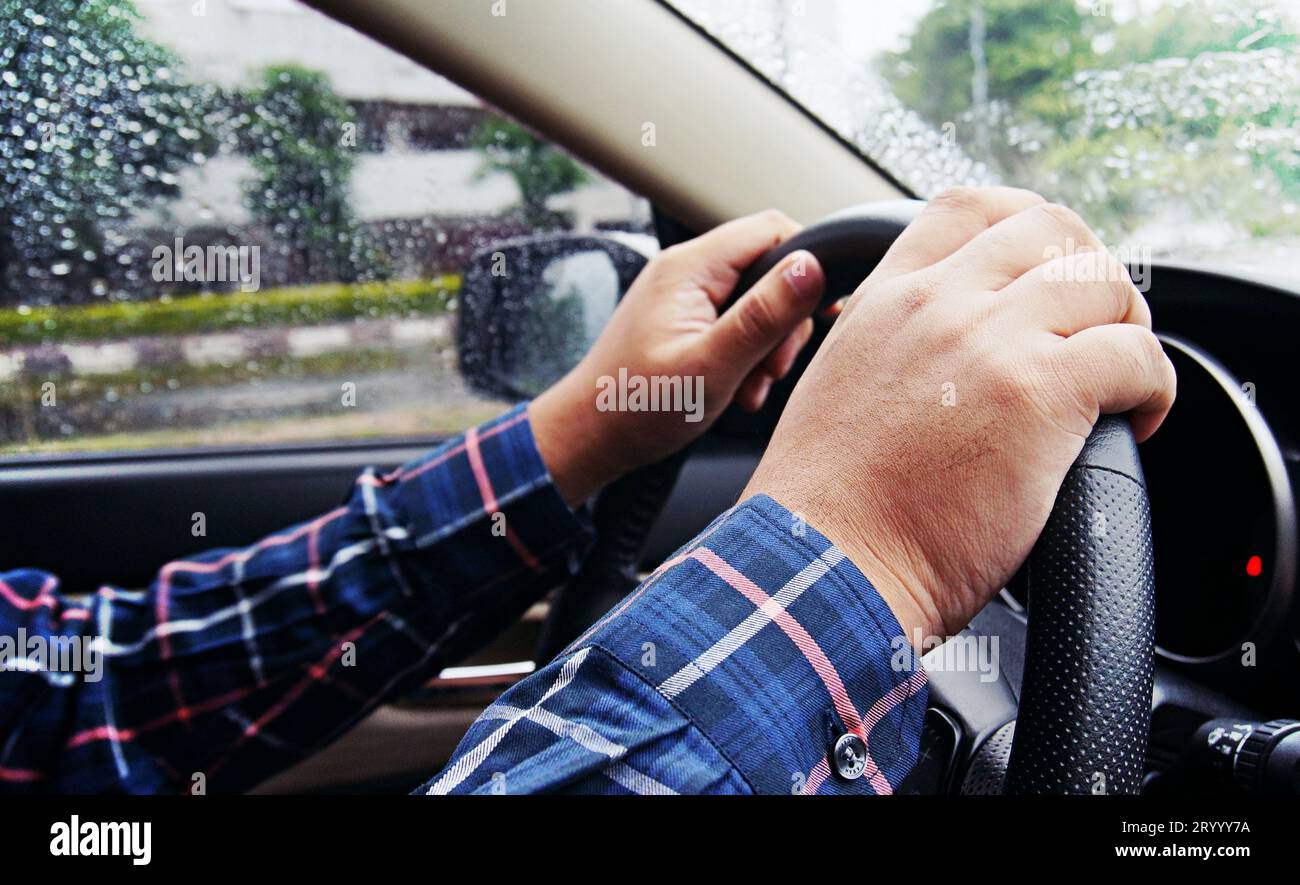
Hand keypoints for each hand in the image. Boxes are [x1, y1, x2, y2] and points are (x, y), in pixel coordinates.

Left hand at [531, 210, 824, 505]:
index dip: (808, 266)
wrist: (588, 437)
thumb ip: (763, 315)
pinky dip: (746, 353)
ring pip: (755, 298)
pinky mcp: (681, 318)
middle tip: (774, 368)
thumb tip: (810, 267)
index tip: (822, 315)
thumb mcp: (712, 365)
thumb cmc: (637, 406)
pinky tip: (739, 388)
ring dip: (766, 344)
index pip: (773, 230)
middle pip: (768, 266)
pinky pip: (733, 320)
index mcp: (689, 268)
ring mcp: (681, 294)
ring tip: (752, 386)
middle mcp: (684, 270)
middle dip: (784, 319)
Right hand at [744, 187, 1176, 642]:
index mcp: (886, 300)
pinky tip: (1139, 417)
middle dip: (1089, 267)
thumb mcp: (836, 387)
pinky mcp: (1041, 394)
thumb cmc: (824, 507)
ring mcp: (990, 341)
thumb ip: (889, 348)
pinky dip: (1155, 384)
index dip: (1025, 225)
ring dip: (1128, 322)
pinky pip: (1136, 354)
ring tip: (1122, 374)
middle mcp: (938, 304)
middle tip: (1097, 323)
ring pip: (1102, 281)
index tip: (1048, 264)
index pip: (968, 208)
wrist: (824, 562)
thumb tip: (937, 360)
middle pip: (1052, 228)